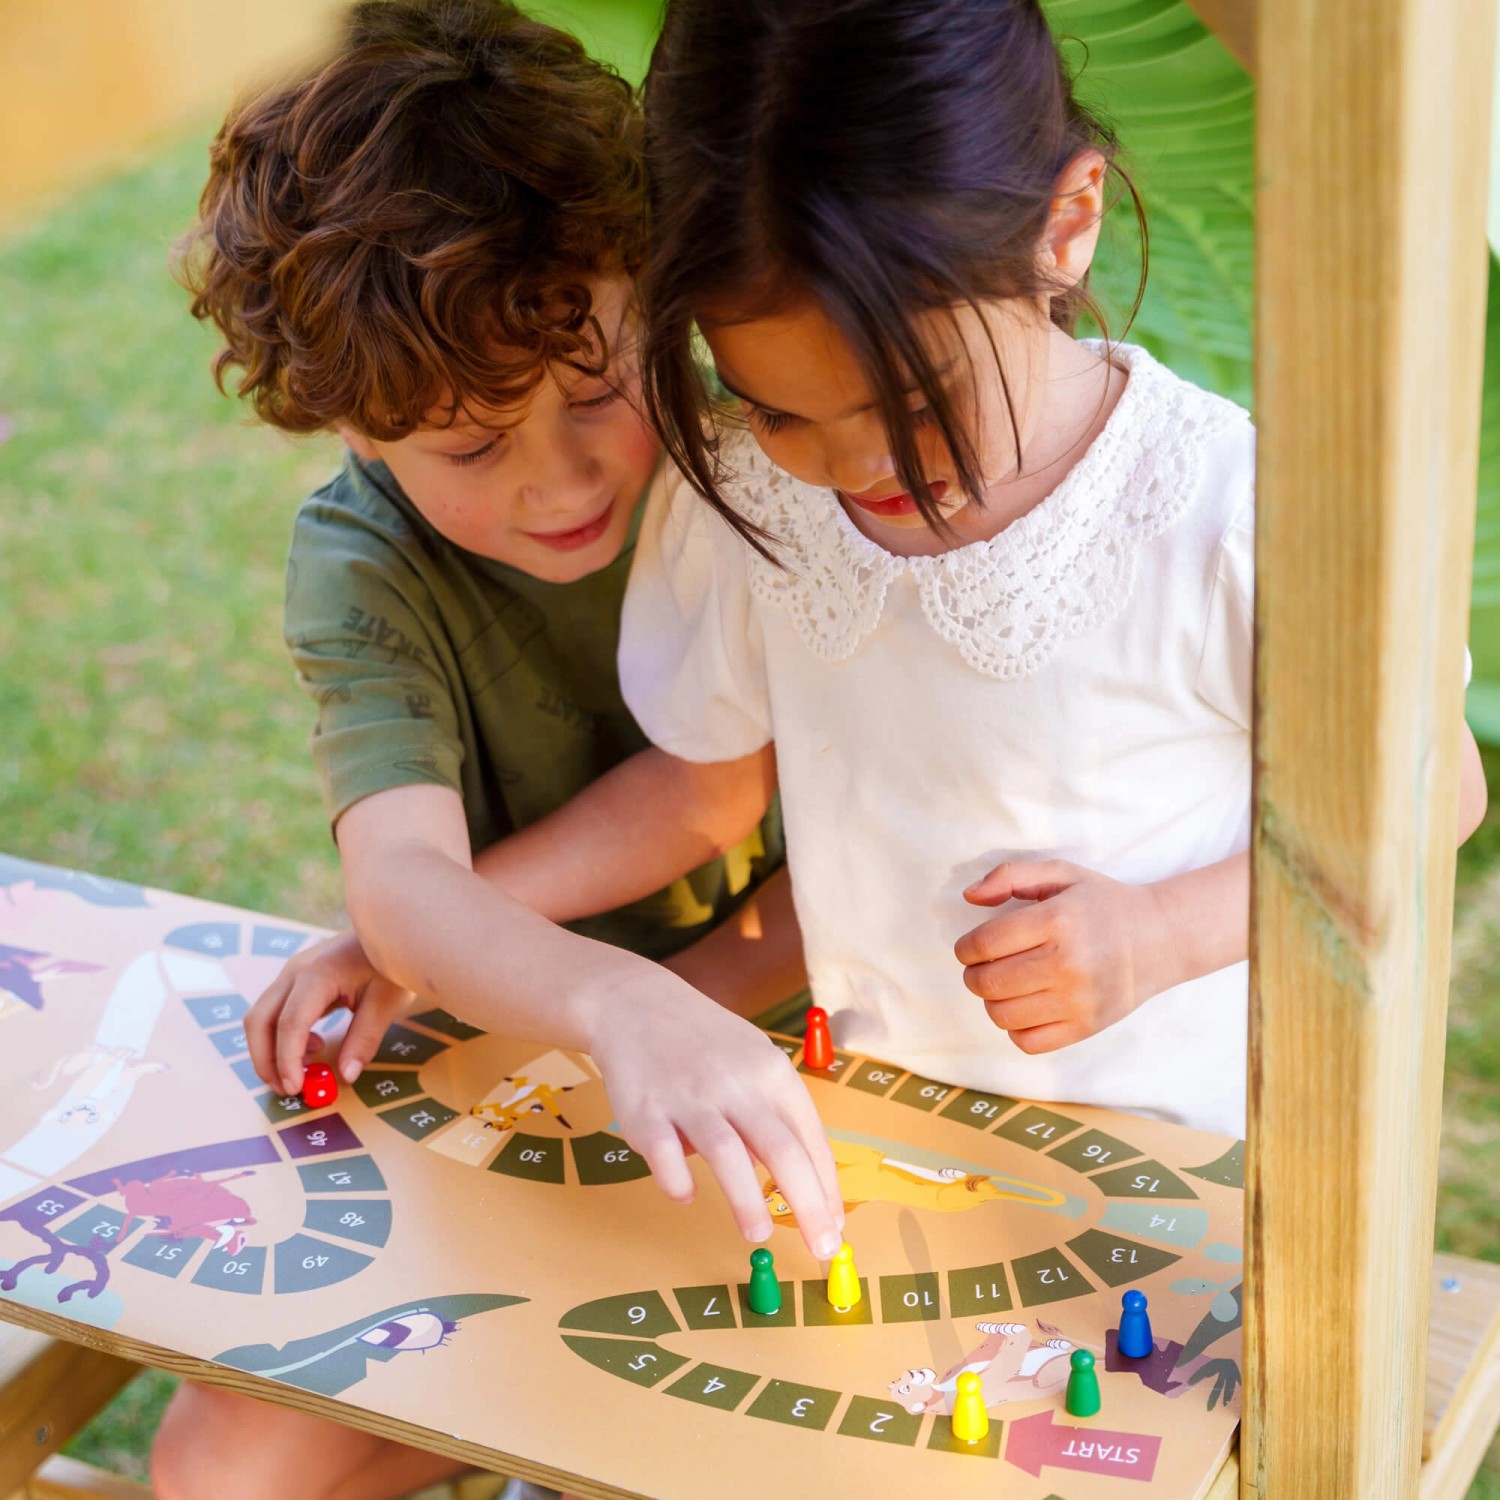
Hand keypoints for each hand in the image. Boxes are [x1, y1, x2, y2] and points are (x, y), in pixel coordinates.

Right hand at [246, 929, 413, 1094]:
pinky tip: (313, 1047)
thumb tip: (346, 1076)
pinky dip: (281, 1037)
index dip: (287, 1060)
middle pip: (259, 1020)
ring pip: (261, 1017)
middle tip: (287, 1090)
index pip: (290, 1023)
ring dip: (270, 1051)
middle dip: (265, 1060)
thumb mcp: (386, 1001)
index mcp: (316, 974)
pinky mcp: (294, 980)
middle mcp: (294, 972)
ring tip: (300, 1075)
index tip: (296, 1088)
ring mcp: (290, 974)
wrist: (389, 929)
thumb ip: (364, 1039)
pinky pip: (274, 1012)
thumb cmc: (389, 963)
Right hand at [582, 981, 845, 1262]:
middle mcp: (736, 1084)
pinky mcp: (646, 1110)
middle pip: (782, 1151)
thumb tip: (799, 1182)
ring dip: (747, 1201)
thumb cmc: (706, 1042)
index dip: (826, 1188)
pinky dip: (679, 1182)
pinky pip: (666, 1156)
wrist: (635, 1003)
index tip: (835, 1228)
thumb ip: (776, 1115)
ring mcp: (690, 1097)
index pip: (811, 1139)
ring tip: (758, 1236)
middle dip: (807, 1205)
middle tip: (820, 1248)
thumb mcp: (755, 1061)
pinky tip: (687, 1195)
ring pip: (727, 1155)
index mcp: (771, 1073)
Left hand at [955, 860, 1179, 1052]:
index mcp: (1057, 920)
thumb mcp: (1061, 874)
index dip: (965, 948)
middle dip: (974, 974)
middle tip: (984, 966)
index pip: (983, 944)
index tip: (970, 948)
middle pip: (987, 983)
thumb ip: (1010, 876)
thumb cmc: (1102, 904)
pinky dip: (1015, 1027)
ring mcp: (1077, 1001)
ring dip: (993, 1001)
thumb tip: (969, 897)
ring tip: (1006, 985)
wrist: (1160, 939)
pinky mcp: (1085, 1027)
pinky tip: (1026, 1006)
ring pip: (1001, 1015)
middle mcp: (1067, 963)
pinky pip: (1026, 1041)